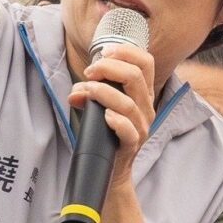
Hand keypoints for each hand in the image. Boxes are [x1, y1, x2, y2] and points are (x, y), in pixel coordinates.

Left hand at [66, 42, 154, 190]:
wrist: (110, 171)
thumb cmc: (105, 134)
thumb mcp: (97, 107)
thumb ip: (88, 94)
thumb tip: (76, 92)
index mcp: (142, 94)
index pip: (145, 62)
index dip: (125, 51)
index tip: (103, 53)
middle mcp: (146, 108)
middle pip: (136, 76)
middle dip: (108, 68)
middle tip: (89, 72)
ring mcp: (142, 127)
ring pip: (129, 103)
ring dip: (103, 92)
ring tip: (86, 91)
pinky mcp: (133, 145)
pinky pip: (129, 131)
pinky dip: (116, 120)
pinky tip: (104, 116)